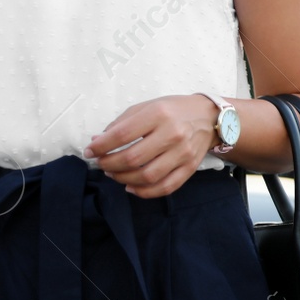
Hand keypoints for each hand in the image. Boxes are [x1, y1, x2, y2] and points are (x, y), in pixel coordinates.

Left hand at [85, 94, 218, 197]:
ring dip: (123, 178)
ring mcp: (183, 153)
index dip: (100, 146)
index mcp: (158, 114)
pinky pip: (165, 187)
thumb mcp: (147, 107)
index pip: (122, 135)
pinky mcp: (190, 168)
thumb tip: (96, 142)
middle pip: (133, 158)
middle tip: (101, 163)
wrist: (210, 117)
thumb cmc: (174, 110)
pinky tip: (131, 186)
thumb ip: (121, 124)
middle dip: (109, 164)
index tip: (90, 151)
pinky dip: (144, 192)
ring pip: (147, 176)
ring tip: (113, 173)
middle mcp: (173, 134)